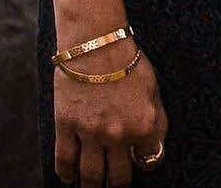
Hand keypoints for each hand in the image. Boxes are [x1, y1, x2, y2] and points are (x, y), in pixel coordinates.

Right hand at [53, 50, 166, 186]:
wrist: (97, 46)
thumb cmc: (129, 64)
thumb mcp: (154, 91)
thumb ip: (155, 122)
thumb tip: (151, 147)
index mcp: (145, 125)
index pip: (150, 160)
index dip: (147, 163)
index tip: (141, 163)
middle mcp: (118, 135)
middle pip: (118, 177)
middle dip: (117, 185)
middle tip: (115, 186)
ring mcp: (90, 133)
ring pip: (90, 175)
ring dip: (91, 186)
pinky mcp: (66, 127)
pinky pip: (65, 160)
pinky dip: (66, 174)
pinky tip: (69, 179)